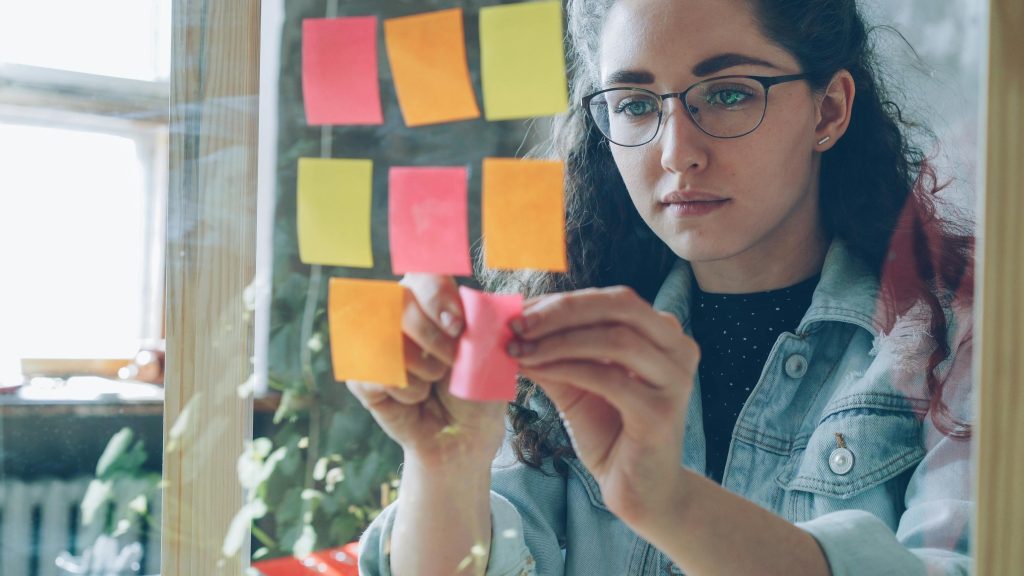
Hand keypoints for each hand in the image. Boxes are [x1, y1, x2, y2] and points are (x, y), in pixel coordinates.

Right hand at [347, 275, 505, 467]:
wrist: (466, 433)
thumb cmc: (477, 387)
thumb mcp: (489, 351)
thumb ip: (479, 321)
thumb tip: (461, 308)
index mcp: (430, 297)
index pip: (422, 275)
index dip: (437, 299)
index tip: (458, 328)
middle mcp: (397, 313)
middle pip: (399, 301)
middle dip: (432, 338)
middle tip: (451, 363)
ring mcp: (374, 343)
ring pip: (386, 339)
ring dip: (422, 369)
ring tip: (433, 382)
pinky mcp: (361, 376)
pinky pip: (377, 375)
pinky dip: (406, 393)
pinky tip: (415, 398)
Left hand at [510, 286, 698, 525]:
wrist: (639, 491)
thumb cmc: (610, 433)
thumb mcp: (576, 384)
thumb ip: (553, 353)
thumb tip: (513, 326)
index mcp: (663, 334)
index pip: (611, 300)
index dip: (562, 301)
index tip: (518, 310)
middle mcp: (678, 349)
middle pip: (620, 306)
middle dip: (562, 311)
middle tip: (516, 323)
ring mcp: (674, 380)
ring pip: (615, 338)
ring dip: (559, 340)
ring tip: (520, 350)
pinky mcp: (661, 413)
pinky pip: (608, 378)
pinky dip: (566, 368)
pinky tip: (536, 371)